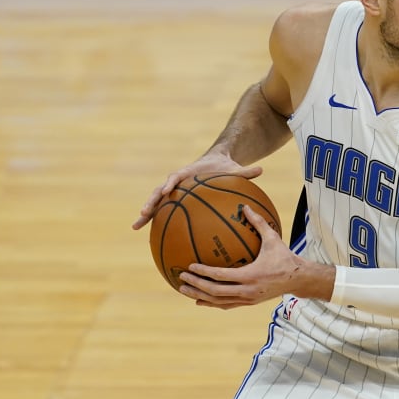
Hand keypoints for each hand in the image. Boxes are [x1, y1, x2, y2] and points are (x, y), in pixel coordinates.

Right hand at [131, 148, 262, 229]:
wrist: (214, 163)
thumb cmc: (224, 168)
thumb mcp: (235, 170)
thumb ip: (246, 172)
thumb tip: (261, 170)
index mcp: (188, 172)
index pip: (176, 176)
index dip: (171, 182)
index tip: (167, 189)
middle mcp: (176, 181)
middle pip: (160, 190)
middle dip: (151, 200)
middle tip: (144, 212)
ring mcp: (173, 191)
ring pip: (156, 202)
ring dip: (146, 213)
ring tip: (136, 226)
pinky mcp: (173, 199)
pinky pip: (163, 211)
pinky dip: (154, 221)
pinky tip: (147, 235)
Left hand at [176, 205, 305, 308]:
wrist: (298, 279)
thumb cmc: (285, 257)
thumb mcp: (273, 238)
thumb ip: (258, 222)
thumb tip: (245, 206)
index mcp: (250, 275)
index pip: (221, 276)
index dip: (204, 272)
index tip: (190, 266)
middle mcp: (247, 290)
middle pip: (215, 292)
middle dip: (196, 285)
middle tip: (181, 278)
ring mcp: (247, 299)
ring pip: (218, 301)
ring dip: (199, 296)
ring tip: (184, 289)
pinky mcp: (248, 303)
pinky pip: (226, 305)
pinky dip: (211, 302)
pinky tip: (200, 299)